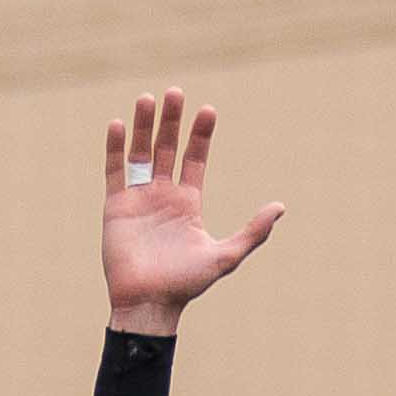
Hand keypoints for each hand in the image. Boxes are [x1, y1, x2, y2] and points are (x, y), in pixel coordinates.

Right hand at [101, 89, 282, 333]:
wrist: (150, 303)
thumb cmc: (187, 284)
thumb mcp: (227, 255)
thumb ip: (253, 231)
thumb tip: (281, 207)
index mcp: (188, 204)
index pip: (195, 160)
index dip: (201, 135)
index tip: (208, 110)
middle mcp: (163, 196)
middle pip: (167, 149)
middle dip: (171, 121)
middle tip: (175, 92)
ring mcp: (138, 200)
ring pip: (141, 154)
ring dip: (145, 127)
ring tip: (149, 98)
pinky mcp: (116, 207)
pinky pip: (115, 171)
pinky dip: (116, 148)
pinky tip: (119, 124)